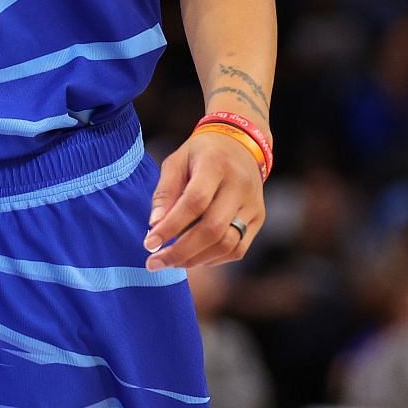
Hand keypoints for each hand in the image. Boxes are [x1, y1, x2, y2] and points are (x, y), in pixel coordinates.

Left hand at [143, 128, 265, 270]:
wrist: (240, 144)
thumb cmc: (200, 154)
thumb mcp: (176, 161)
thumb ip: (165, 192)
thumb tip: (154, 226)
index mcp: (215, 164)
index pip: (195, 202)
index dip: (171, 226)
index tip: (149, 243)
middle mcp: (239, 185)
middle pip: (212, 228)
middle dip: (180, 251)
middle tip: (155, 262)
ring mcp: (253, 204)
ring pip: (227, 244)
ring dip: (195, 259)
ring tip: (170, 262)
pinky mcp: (258, 219)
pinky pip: (237, 249)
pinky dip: (212, 259)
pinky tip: (192, 257)